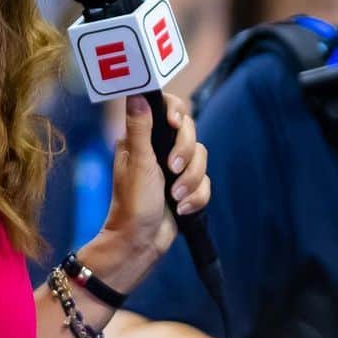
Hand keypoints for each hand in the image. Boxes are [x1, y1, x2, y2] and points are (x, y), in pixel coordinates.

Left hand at [98, 94, 209, 285]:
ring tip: (176, 198)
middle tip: (172, 169)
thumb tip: (136, 93)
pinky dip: (196, 197)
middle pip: (191, 133)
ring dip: (191, 180)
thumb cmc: (131, 204)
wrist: (140, 243)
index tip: (176, 125)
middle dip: (186, 154)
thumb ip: (139, 128)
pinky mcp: (187, 187)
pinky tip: (182, 209)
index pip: (168, 110)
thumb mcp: (137, 163)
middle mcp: (159, 150)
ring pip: (201, 159)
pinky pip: (205, 182)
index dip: (178, 113)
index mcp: (143, 139)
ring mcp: (174, 169)